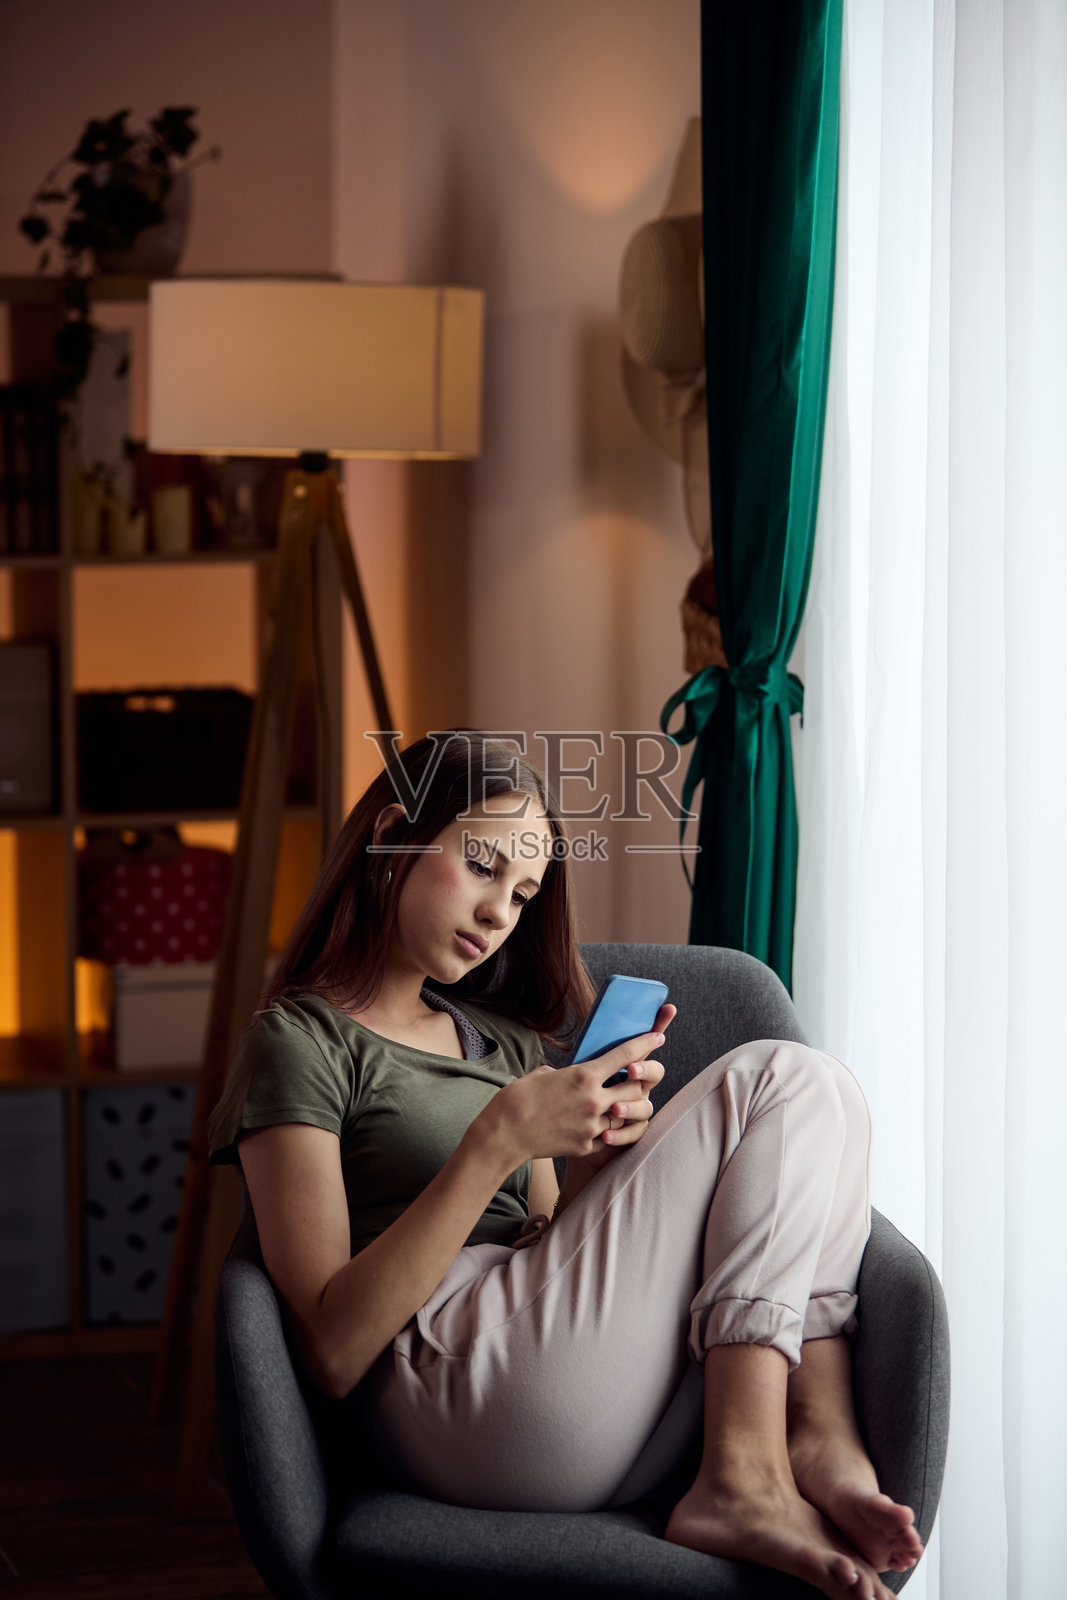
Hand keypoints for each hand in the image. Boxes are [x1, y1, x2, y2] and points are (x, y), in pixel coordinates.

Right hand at [477, 1006, 673, 1169]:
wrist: (504, 1134)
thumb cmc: (518, 1098)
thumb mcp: (544, 1074)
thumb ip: (569, 1073)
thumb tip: (576, 1077)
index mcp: (584, 1075)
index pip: (625, 1055)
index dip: (646, 1043)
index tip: (658, 1036)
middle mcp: (594, 1100)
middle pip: (635, 1088)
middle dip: (640, 1081)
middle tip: (639, 1077)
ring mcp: (593, 1126)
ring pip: (625, 1115)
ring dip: (624, 1108)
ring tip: (617, 1105)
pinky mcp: (587, 1146)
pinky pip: (608, 1137)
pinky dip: (607, 1131)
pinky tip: (596, 1127)